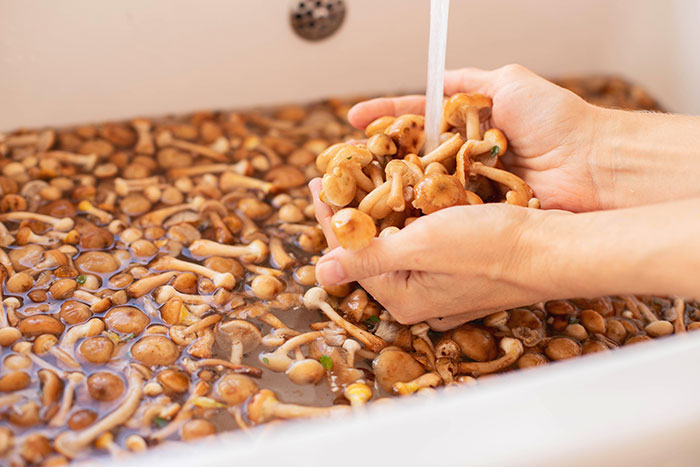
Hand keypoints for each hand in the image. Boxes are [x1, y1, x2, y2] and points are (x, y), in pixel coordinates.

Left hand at [309, 179, 566, 329]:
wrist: (551, 247)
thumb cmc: (489, 249)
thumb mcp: (421, 249)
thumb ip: (368, 258)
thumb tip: (321, 272)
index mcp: (401, 297)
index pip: (349, 255)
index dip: (330, 216)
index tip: (318, 182)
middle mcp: (416, 292)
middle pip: (369, 246)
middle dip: (351, 208)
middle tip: (336, 173)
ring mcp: (436, 277)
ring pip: (394, 235)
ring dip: (376, 204)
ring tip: (360, 172)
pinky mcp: (455, 260)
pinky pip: (419, 231)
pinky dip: (406, 206)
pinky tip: (400, 183)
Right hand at [348, 64, 606, 211]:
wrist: (590, 166)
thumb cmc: (556, 120)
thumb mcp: (507, 81)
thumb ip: (468, 80)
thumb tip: (437, 74)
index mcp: (468, 126)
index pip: (415, 119)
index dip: (384, 118)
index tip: (351, 120)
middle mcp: (463, 159)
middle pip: (411, 157)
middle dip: (377, 159)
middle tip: (343, 162)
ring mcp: (469, 189)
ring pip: (420, 189)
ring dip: (390, 190)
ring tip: (354, 190)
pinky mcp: (478, 217)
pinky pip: (441, 215)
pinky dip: (418, 216)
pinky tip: (390, 215)